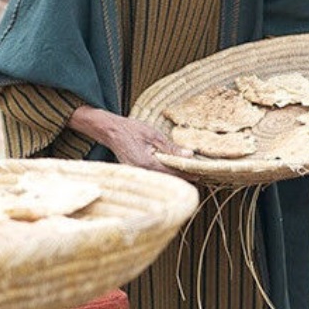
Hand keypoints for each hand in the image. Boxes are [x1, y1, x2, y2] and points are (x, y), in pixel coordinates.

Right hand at [67, 106, 191, 174]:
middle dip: (181, 177)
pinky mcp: (134, 172)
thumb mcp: (153, 135)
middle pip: (166, 178)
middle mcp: (141, 171)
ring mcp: (136, 173)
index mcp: (146, 163)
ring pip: (159, 178)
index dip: (186, 173)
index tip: (198, 174)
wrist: (110, 131)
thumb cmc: (130, 129)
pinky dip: (162, 173)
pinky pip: (152, 175)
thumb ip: (171, 147)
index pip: (171, 172)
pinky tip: (170, 169)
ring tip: (186, 172)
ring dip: (172, 176)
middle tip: (196, 174)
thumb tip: (189, 154)